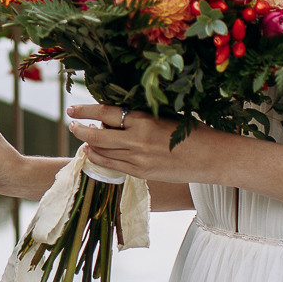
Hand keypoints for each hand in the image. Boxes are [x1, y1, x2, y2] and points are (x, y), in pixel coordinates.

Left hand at [66, 103, 217, 182]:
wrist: (211, 157)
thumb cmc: (191, 131)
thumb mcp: (164, 116)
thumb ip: (140, 116)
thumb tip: (113, 114)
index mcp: (144, 119)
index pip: (105, 113)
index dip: (85, 110)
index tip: (73, 108)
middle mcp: (137, 139)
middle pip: (97, 134)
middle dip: (79, 128)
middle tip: (72, 123)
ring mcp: (138, 159)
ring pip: (101, 152)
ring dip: (88, 144)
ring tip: (82, 139)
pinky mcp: (141, 173)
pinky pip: (112, 166)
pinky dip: (99, 158)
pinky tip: (93, 153)